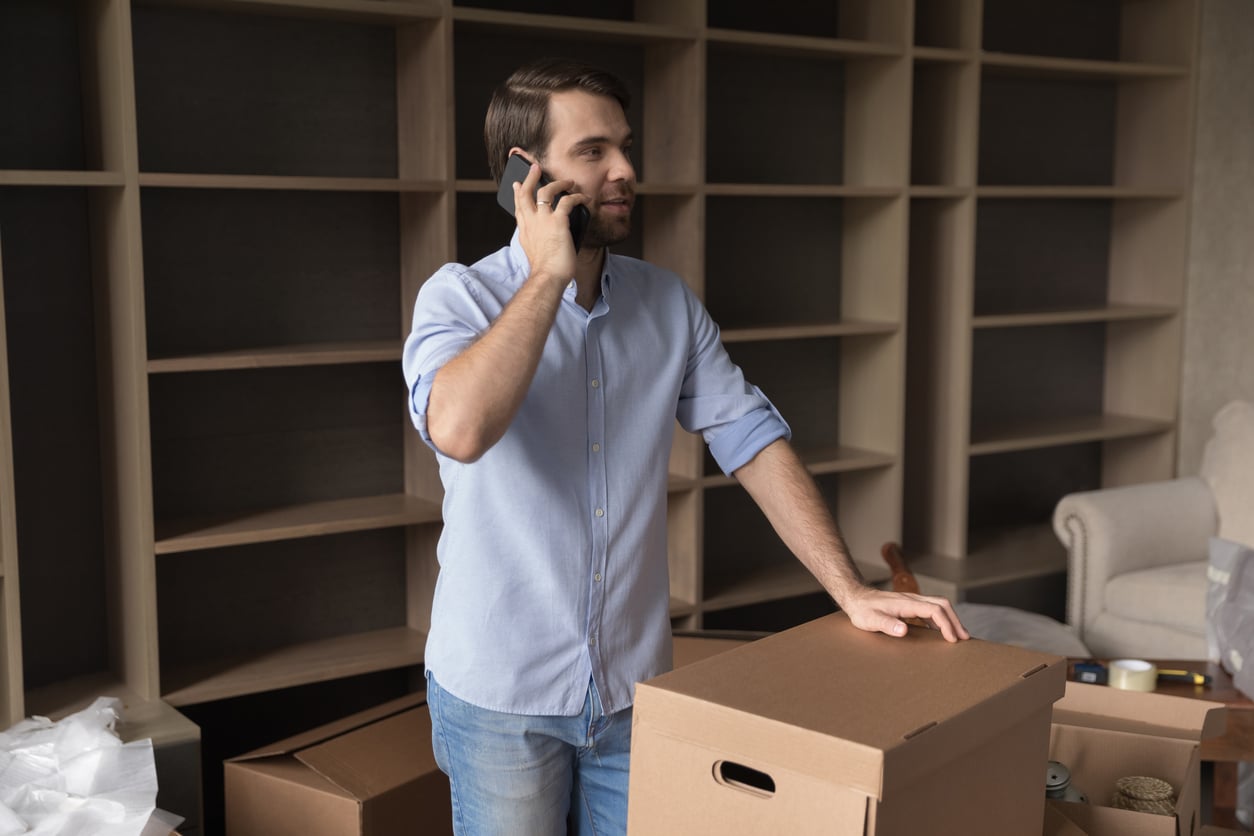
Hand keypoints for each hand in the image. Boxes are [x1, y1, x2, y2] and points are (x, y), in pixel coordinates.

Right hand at [513, 162, 589, 287]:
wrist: (548, 277)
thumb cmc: (545, 271)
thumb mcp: (535, 253)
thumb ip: (537, 240)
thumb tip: (547, 235)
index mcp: (524, 231)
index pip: (518, 207)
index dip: (517, 194)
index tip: (517, 185)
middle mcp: (531, 222)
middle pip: (525, 193)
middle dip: (530, 178)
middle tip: (535, 168)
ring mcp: (543, 220)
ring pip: (546, 190)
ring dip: (559, 183)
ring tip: (568, 181)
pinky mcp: (558, 221)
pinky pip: (568, 201)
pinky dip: (578, 197)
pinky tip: (585, 198)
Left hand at [839, 586, 970, 642]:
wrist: (856, 598)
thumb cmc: (862, 610)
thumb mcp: (871, 620)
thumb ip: (887, 625)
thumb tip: (903, 630)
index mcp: (907, 603)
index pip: (934, 610)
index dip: (946, 624)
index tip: (952, 639)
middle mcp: (913, 599)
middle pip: (942, 605)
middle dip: (955, 621)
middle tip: (964, 638)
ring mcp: (912, 601)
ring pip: (939, 606)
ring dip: (950, 619)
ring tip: (958, 636)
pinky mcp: (911, 605)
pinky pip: (932, 610)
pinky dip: (941, 619)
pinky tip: (941, 632)